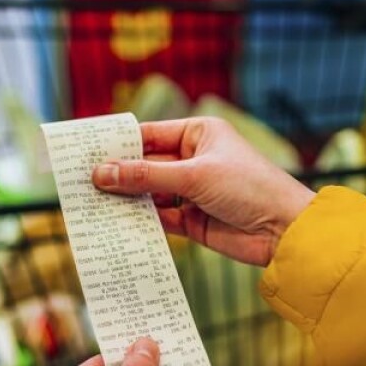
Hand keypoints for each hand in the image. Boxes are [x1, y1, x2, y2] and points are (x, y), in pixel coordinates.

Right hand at [92, 117, 315, 265]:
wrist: (285, 231)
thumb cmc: (250, 188)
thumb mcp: (194, 176)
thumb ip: (146, 176)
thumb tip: (102, 173)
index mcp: (198, 135)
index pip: (148, 135)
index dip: (118, 144)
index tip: (86, 152)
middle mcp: (193, 160)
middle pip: (145, 166)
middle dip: (117, 175)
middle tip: (81, 183)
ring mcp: (192, 192)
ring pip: (149, 193)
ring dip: (126, 200)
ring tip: (92, 205)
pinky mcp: (193, 221)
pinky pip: (159, 218)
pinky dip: (141, 221)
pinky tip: (117, 224)